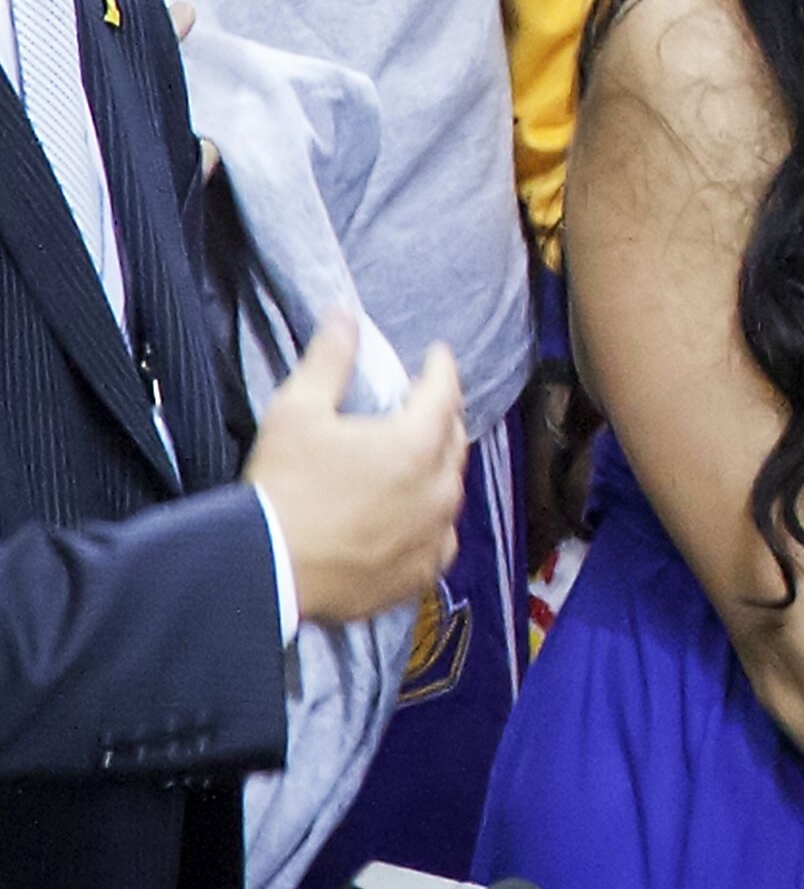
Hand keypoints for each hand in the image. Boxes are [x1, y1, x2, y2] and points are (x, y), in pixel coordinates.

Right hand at [244, 320, 464, 626]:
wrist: (263, 572)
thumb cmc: (282, 487)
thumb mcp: (297, 411)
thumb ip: (331, 359)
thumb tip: (346, 315)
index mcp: (418, 443)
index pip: (445, 391)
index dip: (440, 367)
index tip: (436, 355)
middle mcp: (440, 489)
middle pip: (454, 439)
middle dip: (441, 416)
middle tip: (423, 404)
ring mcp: (435, 535)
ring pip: (451, 488)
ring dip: (438, 468)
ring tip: (417, 458)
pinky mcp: (420, 573)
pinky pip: (441, 538)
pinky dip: (432, 520)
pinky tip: (414, 516)